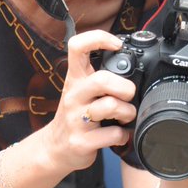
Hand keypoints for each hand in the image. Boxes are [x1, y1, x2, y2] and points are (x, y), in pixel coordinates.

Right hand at [46, 29, 138, 172]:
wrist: (55, 148)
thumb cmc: (77, 115)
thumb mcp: (82, 90)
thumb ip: (102, 76)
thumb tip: (133, 65)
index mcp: (75, 78)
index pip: (77, 47)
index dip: (99, 38)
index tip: (117, 45)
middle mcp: (73, 95)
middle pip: (102, 79)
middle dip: (125, 88)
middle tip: (127, 96)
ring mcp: (76, 119)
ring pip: (110, 106)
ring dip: (128, 113)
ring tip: (125, 117)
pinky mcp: (81, 142)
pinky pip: (113, 134)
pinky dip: (123, 136)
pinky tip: (118, 135)